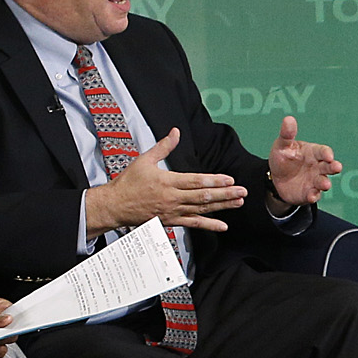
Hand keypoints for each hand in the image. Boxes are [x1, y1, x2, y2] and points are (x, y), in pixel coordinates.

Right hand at [92, 129, 244, 233]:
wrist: (115, 205)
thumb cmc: (128, 183)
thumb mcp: (145, 160)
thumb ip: (164, 147)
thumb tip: (176, 132)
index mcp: (167, 181)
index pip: (196, 181)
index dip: (214, 181)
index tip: (230, 180)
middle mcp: (172, 198)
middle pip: (203, 197)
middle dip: (225, 194)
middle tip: (242, 191)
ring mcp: (173, 211)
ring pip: (202, 210)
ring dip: (222, 207)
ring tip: (238, 203)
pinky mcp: (171, 221)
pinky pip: (193, 224)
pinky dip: (209, 225)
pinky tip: (223, 226)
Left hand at [268, 116, 340, 208]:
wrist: (276, 179)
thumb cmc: (283, 158)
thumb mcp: (282, 145)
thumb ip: (287, 134)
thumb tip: (289, 118)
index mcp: (313, 153)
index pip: (323, 151)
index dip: (327, 153)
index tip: (328, 156)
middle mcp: (318, 167)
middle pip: (329, 167)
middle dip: (334, 167)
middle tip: (337, 167)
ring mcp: (315, 181)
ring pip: (324, 182)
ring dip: (325, 183)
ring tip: (325, 184)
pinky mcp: (310, 193)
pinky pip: (314, 195)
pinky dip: (314, 196)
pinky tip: (312, 196)